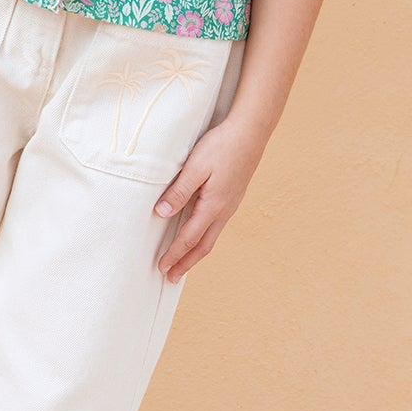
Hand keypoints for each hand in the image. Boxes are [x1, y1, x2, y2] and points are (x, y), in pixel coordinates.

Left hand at [153, 115, 263, 281]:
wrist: (250, 133)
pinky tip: (199, 235)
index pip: (189, 238)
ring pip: (211, 237)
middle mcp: (223, 211)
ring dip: (196, 253)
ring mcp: (230, 205)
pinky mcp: (232, 198)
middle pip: (203, 246)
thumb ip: (179, 192)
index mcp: (213, 206)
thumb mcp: (195, 168)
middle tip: (171, 277)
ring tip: (184, 263)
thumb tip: (161, 214)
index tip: (162, 268)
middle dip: (186, 263)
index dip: (175, 255)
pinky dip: (204, 238)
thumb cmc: (221, 147)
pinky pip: (216, 226)